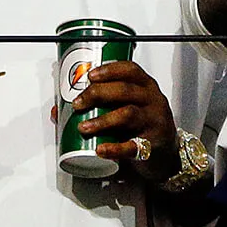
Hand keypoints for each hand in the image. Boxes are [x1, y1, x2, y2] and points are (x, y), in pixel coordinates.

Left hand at [74, 60, 177, 183]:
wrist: (167, 156)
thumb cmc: (143, 128)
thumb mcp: (128, 111)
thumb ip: (99, 108)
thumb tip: (60, 111)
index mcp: (147, 88)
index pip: (131, 70)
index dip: (109, 70)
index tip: (90, 76)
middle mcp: (153, 101)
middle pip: (126, 90)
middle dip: (98, 94)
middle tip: (78, 104)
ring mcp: (154, 122)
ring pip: (128, 114)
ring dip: (102, 120)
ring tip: (83, 127)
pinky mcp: (152, 146)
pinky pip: (133, 146)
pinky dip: (114, 148)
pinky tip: (100, 149)